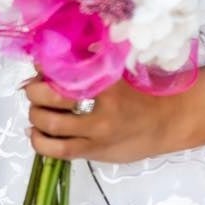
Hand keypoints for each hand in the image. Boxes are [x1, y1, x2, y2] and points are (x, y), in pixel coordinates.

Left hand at [24, 76, 198, 165]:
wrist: (170, 122)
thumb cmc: (146, 91)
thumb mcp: (124, 69)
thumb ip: (96, 60)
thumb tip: (61, 50)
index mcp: (110, 86)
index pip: (67, 72)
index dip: (46, 66)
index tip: (41, 62)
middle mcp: (102, 113)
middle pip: (52, 99)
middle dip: (35, 91)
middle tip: (34, 87)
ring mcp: (97, 137)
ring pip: (51, 128)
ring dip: (35, 116)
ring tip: (36, 109)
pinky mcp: (94, 153)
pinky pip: (59, 152)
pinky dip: (41, 142)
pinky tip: (37, 132)